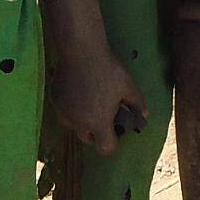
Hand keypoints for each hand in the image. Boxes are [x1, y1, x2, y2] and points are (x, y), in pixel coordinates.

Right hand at [50, 41, 146, 155]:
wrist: (81, 51)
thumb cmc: (108, 70)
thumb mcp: (128, 87)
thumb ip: (137, 104)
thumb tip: (144, 115)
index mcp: (99, 123)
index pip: (105, 148)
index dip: (113, 142)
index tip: (117, 130)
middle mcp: (79, 123)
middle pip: (88, 138)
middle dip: (97, 132)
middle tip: (105, 115)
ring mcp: (64, 112)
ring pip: (74, 124)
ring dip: (83, 119)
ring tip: (91, 101)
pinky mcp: (55, 99)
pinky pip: (64, 110)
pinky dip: (71, 106)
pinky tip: (79, 90)